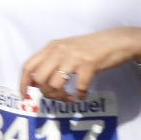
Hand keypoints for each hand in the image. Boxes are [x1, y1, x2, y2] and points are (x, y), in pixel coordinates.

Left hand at [20, 28, 140, 100]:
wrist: (116, 41)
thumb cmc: (91, 47)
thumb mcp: (67, 49)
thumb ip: (52, 61)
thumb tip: (38, 82)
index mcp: (51, 47)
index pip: (28, 66)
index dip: (23, 83)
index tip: (25, 96)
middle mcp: (58, 50)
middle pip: (39, 79)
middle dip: (46, 93)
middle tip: (57, 97)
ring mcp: (73, 57)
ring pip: (54, 85)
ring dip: (61, 97)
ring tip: (69, 98)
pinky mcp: (88, 64)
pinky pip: (78, 87)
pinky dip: (79, 95)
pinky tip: (83, 95)